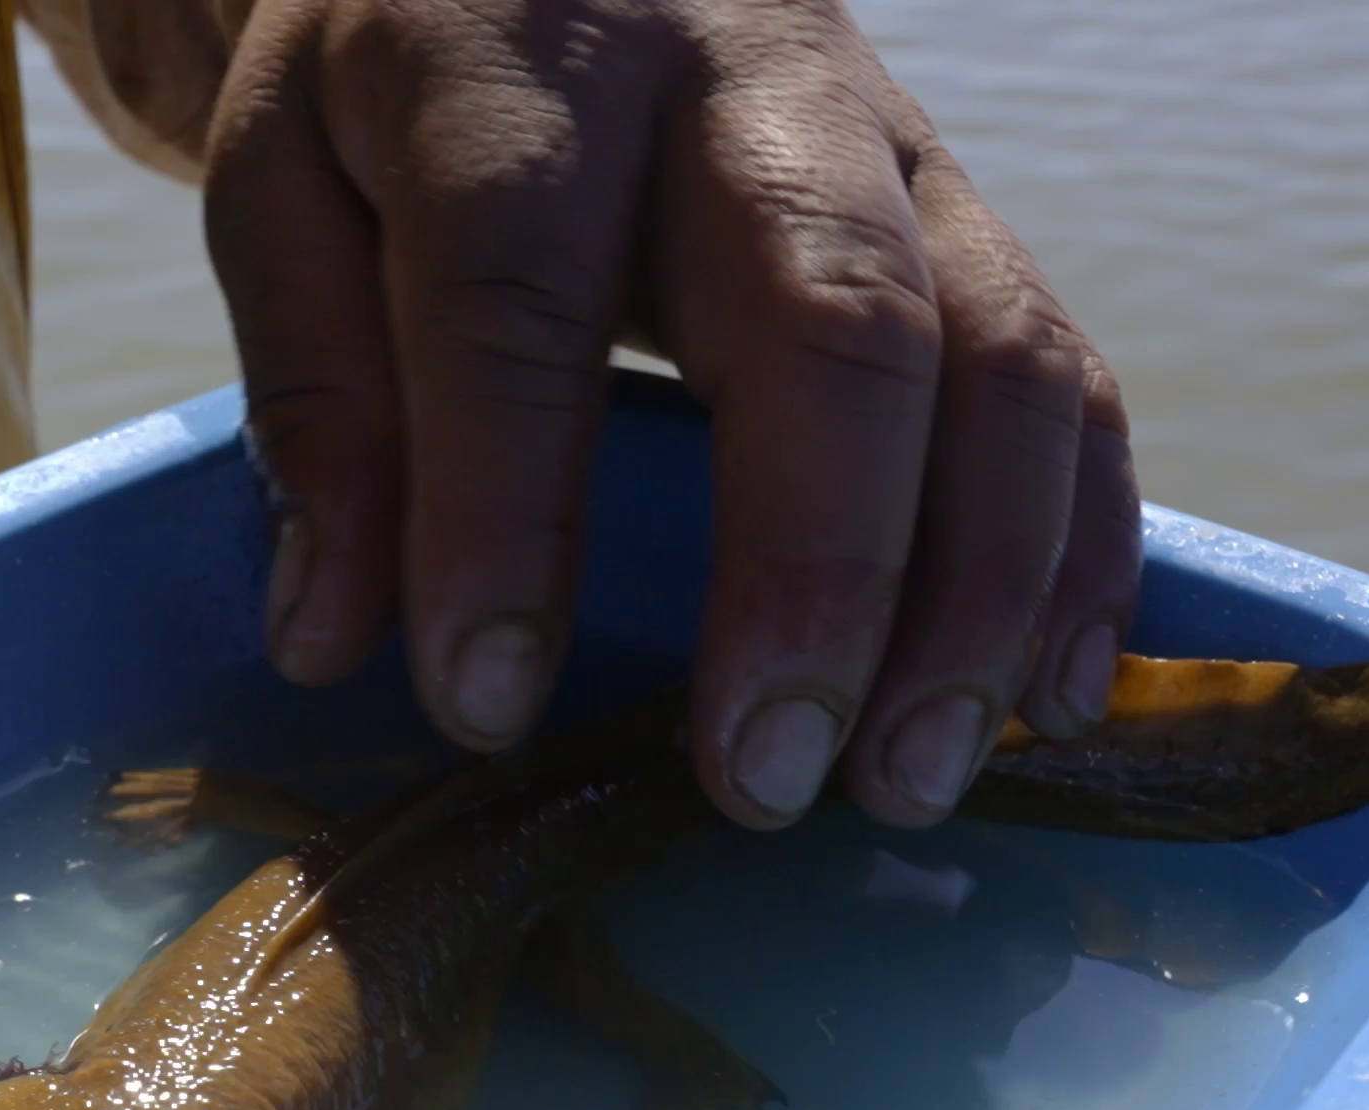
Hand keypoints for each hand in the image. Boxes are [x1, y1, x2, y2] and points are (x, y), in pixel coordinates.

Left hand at [203, 0, 1140, 826]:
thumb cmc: (399, 90)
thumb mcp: (285, 186)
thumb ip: (312, 395)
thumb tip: (333, 634)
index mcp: (531, 70)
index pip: (523, 296)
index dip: (507, 513)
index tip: (482, 701)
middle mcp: (747, 86)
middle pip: (833, 314)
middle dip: (817, 569)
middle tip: (763, 780)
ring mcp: (895, 146)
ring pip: (996, 354)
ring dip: (979, 589)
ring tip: (906, 778)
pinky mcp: (972, 216)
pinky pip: (1073, 373)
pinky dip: (1084, 547)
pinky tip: (1050, 696)